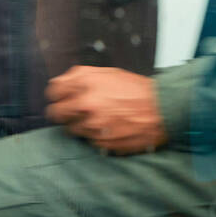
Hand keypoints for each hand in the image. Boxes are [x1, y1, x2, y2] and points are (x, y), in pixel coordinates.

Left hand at [45, 65, 167, 154]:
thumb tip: (64, 83)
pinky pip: (87, 140)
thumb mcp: (109, 73)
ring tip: (97, 119)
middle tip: (73, 111)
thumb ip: (83, 77)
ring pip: (71, 129)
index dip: (57, 94)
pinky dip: (94, 135)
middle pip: (55, 113)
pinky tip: (109, 127)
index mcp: (86, 82)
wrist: (162, 110)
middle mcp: (85, 103)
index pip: (53, 91)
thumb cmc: (137, 90)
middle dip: (62, 111)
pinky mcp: (100, 143)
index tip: (60, 97)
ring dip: (79, 124)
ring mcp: (92, 125)